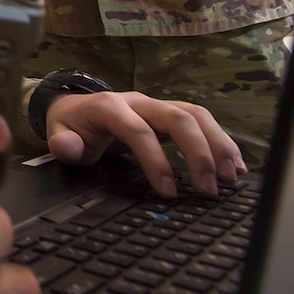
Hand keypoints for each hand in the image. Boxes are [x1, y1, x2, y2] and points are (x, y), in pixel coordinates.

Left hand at [44, 91, 246, 197]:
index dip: (155, 161)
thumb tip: (69, 148)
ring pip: (196, 114)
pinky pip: (201, 120)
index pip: (138, 131)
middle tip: (210, 188)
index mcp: (110, 107)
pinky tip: (234, 164)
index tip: (169, 192)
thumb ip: (63, 143)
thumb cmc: (72, 125)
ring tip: (231, 177)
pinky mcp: (170, 113)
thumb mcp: (59, 134)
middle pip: (178, 117)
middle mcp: (139, 101)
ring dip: (218, 144)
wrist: (76, 106)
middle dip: (198, 151)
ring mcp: (157, 105)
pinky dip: (221, 140)